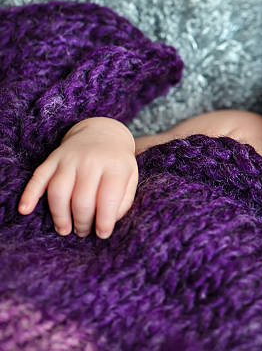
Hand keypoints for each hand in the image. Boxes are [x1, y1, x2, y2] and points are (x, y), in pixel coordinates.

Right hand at [18, 117, 137, 238]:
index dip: (104, 220)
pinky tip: (25, 210)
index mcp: (116, 166)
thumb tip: (107, 223)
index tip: (102, 234)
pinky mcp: (53, 158)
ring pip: (59, 191)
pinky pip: (38, 177)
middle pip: (82, 199)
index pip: (108, 198)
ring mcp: (70, 158)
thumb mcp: (130, 178)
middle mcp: (92, 161)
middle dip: (82, 221)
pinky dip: (30, 194)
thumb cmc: (118, 163)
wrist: (102, 133)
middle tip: (83, 232)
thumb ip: (124, 201)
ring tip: (65, 230)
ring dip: (59, 215)